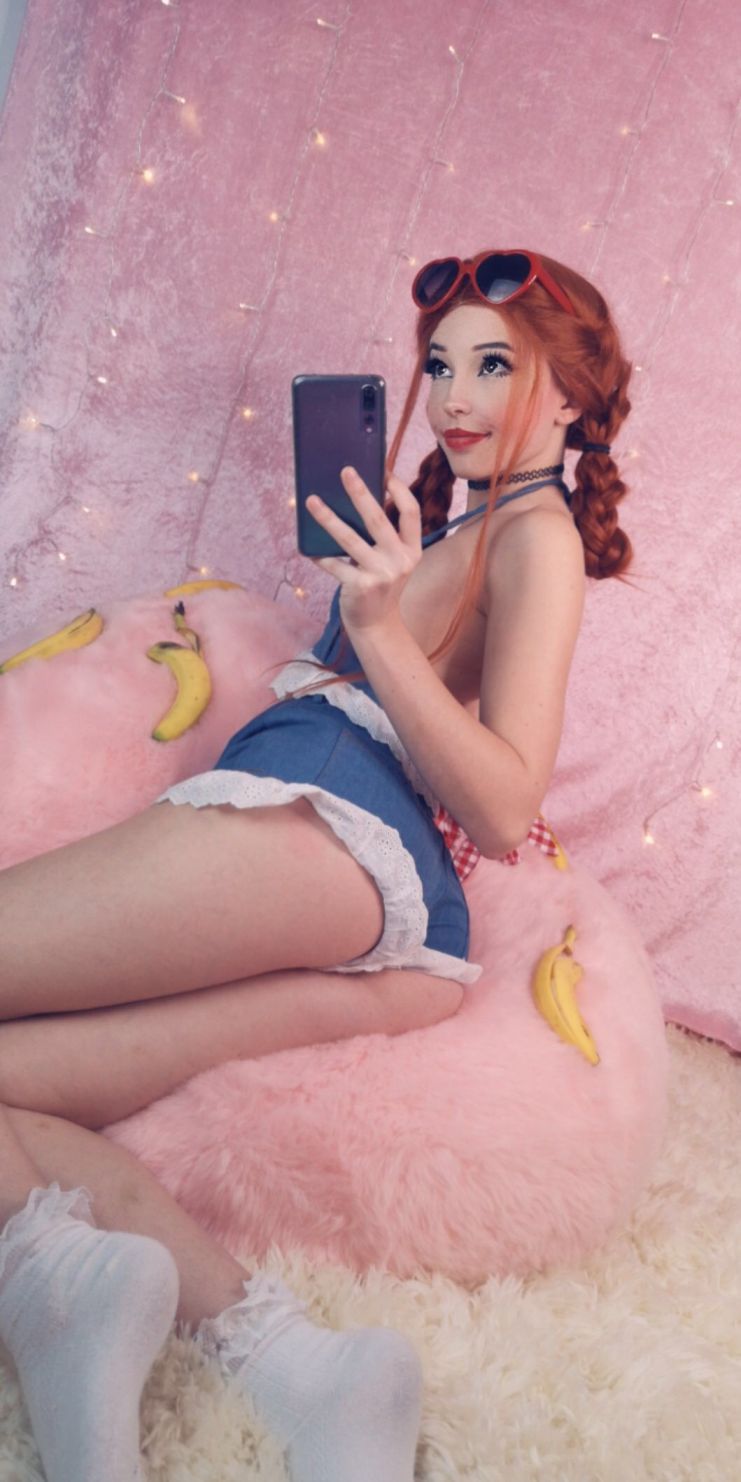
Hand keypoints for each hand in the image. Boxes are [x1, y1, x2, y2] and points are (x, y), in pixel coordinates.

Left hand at [306, 466, 421, 632]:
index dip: (398, 489)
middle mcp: (400, 560)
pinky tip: (307, 547)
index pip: (411, 512)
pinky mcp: (360, 586)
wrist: (377, 625)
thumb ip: (384, 537)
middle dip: (360, 493)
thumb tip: (357, 499)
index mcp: (412, 550)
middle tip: (345, 471)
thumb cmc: (381, 584)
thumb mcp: (393, 561)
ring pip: (350, 539)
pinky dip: (320, 555)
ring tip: (311, 500)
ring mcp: (381, 574)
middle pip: (378, 519)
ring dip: (328, 518)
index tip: (383, 471)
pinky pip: (335, 565)